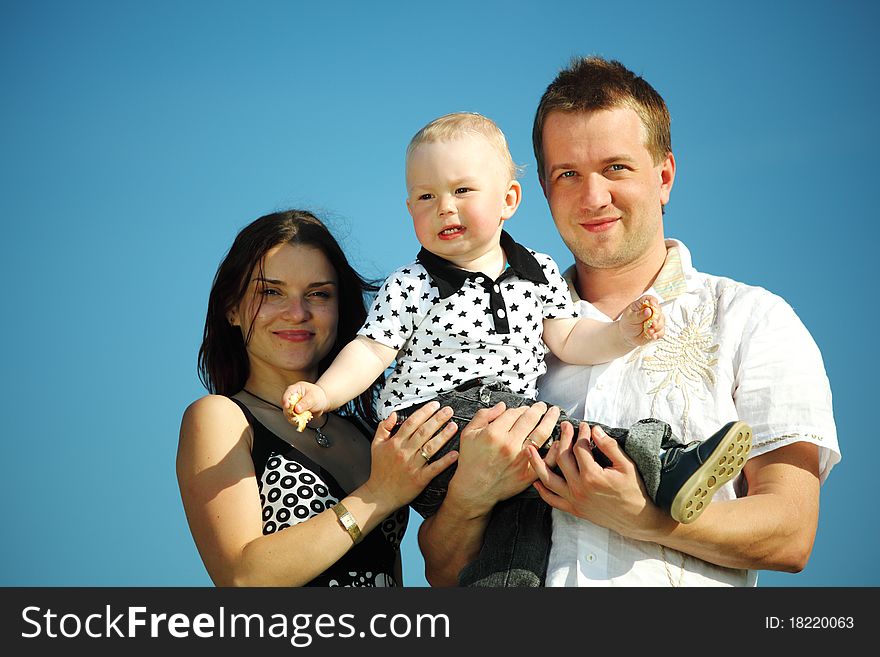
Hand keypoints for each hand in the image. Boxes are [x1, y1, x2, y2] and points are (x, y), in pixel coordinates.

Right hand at [281, 382, 328, 428]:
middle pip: (285, 405)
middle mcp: (292, 397)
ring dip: (294, 417)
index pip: (287, 394)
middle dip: (289, 412)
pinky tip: (304, 419)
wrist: (322, 401)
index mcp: (295, 389)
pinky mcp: (295, 413)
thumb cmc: (318, 395)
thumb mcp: (313, 397)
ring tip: (302, 418)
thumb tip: (297, 409)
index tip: (287, 406)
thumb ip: (305, 403)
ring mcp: (293, 406)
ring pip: (288, 413)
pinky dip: (297, 420)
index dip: (285, 400)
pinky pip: (293, 418)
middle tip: (296, 415)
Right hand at [361, 401, 459, 508]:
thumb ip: (383, 428)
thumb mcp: (375, 445)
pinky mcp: (420, 479)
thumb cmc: (379, 470)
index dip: (424, 412)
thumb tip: (394, 414)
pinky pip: (434, 468)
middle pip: (423, 432)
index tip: (435, 405)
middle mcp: (404, 452)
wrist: (379, 495)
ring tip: (454, 426)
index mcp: (395, 443)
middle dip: (437, 419)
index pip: (411, 422)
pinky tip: (455, 454)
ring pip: (430, 447)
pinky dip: (445, 461)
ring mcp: (413, 466)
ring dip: (443, 436)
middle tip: (449, 410)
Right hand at [446, 401, 560, 515]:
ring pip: (541, 434)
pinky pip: (546, 460)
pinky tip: (559, 439)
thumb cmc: (471, 462)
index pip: (513, 412)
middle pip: (530, 419)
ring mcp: (520, 460)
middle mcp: (509, 445)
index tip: (523, 408)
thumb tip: (502, 406)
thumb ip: (484, 415)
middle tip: (543, 406)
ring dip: (550, 420)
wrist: (474, 489)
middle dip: (539, 409)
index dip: (520, 407)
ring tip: (554, 413)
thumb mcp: (468, 433)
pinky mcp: (528, 474)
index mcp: (494, 433)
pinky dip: (555, 449)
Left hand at [526, 423, 662, 537]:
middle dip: (563, 439)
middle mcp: (579, 487)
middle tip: (564, 427)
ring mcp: (574, 499)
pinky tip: (536, 480)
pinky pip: (552, 500)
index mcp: (592, 475)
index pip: (580, 448)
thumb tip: (595, 430)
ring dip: (537, 463)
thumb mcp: (627, 466)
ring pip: (549, 478)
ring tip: (528, 449)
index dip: (581, 434)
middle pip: (563, 458)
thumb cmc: (633, 492)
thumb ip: (609, 446)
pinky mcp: (573, 509)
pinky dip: (542, 490)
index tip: (583, 425)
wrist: (635, 520)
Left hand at [618, 295, 664, 346]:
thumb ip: (639, 315)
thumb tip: (648, 311)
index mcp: (642, 305)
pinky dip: (658, 334)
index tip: (653, 305)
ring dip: (657, 327)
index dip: (653, 301)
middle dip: (657, 317)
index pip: (650, 299)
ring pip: (662, 321)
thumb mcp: (630, 318)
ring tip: (649, 331)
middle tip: (652, 323)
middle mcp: (651, 311)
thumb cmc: (627, 324)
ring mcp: (655, 320)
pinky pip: (661, 331)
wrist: (627, 336)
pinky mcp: (657, 329)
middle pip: (659, 310)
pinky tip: (653, 336)